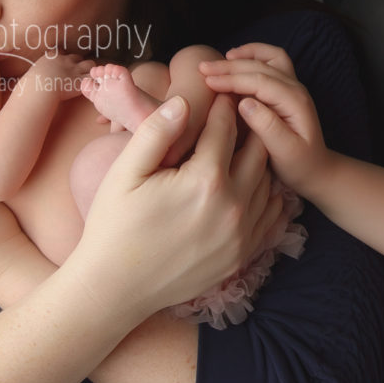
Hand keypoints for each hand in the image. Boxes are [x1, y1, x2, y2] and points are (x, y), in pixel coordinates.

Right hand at [27, 51, 95, 100]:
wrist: (39, 87)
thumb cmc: (31, 84)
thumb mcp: (31, 73)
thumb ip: (35, 73)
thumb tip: (28, 80)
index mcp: (52, 57)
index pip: (61, 52)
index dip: (63, 58)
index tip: (62, 64)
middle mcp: (65, 60)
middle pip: (77, 57)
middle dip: (77, 64)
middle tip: (76, 73)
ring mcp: (74, 69)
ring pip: (89, 64)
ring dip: (89, 70)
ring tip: (87, 77)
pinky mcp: (80, 80)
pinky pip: (92, 77)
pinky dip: (94, 81)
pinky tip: (93, 85)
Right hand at [69, 94, 283, 317]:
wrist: (114, 289)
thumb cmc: (114, 226)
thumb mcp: (124, 173)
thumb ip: (156, 132)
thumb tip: (184, 101)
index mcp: (205, 180)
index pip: (226, 129)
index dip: (223, 107)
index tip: (222, 93)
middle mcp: (232, 207)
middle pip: (256, 152)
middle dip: (248, 128)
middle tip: (238, 114)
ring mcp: (241, 235)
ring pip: (267, 183)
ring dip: (258, 161)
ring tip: (242, 146)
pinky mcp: (241, 255)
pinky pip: (269, 216)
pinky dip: (266, 194)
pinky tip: (250, 184)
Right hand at [198, 43, 328, 193]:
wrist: (316, 170)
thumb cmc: (300, 165)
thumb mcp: (285, 152)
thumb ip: (267, 127)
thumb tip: (244, 103)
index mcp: (295, 102)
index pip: (259, 81)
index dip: (232, 79)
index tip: (207, 81)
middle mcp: (296, 88)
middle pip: (261, 66)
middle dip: (230, 66)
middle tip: (203, 68)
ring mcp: (293, 86)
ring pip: (268, 58)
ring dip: (243, 56)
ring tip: (218, 60)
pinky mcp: (286, 89)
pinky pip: (272, 62)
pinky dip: (254, 56)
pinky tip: (236, 60)